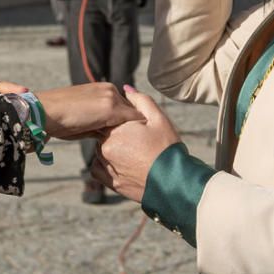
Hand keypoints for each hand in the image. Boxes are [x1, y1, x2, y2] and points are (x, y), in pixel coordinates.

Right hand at [36, 83, 143, 138]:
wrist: (46, 112)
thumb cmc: (59, 120)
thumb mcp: (83, 120)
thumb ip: (98, 123)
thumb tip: (107, 135)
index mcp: (103, 89)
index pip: (124, 105)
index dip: (130, 121)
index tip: (137, 134)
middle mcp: (110, 90)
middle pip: (132, 109)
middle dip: (138, 125)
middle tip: (147, 140)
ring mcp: (111, 98)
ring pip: (134, 114)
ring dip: (139, 128)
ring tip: (147, 144)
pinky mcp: (111, 108)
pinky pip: (132, 120)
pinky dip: (137, 131)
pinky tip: (142, 143)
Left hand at [91, 86, 180, 202]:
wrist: (175, 183)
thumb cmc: (168, 148)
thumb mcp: (159, 119)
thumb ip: (140, 101)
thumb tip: (125, 89)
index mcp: (115, 131)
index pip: (109, 118)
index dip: (123, 121)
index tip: (136, 128)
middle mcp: (106, 149)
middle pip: (104, 135)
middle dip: (117, 135)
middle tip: (138, 142)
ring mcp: (107, 167)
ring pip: (101, 152)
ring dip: (112, 150)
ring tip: (134, 154)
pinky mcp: (111, 183)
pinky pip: (99, 170)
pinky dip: (106, 166)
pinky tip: (123, 164)